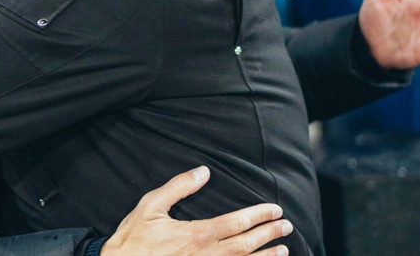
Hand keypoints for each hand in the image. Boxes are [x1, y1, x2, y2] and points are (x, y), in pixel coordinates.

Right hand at [102, 166, 291, 255]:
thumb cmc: (133, 240)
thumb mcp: (150, 206)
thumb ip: (178, 187)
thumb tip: (202, 172)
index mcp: (196, 234)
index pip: (236, 222)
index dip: (259, 216)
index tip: (275, 210)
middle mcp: (206, 255)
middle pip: (246, 245)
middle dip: (269, 234)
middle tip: (287, 226)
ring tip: (283, 250)